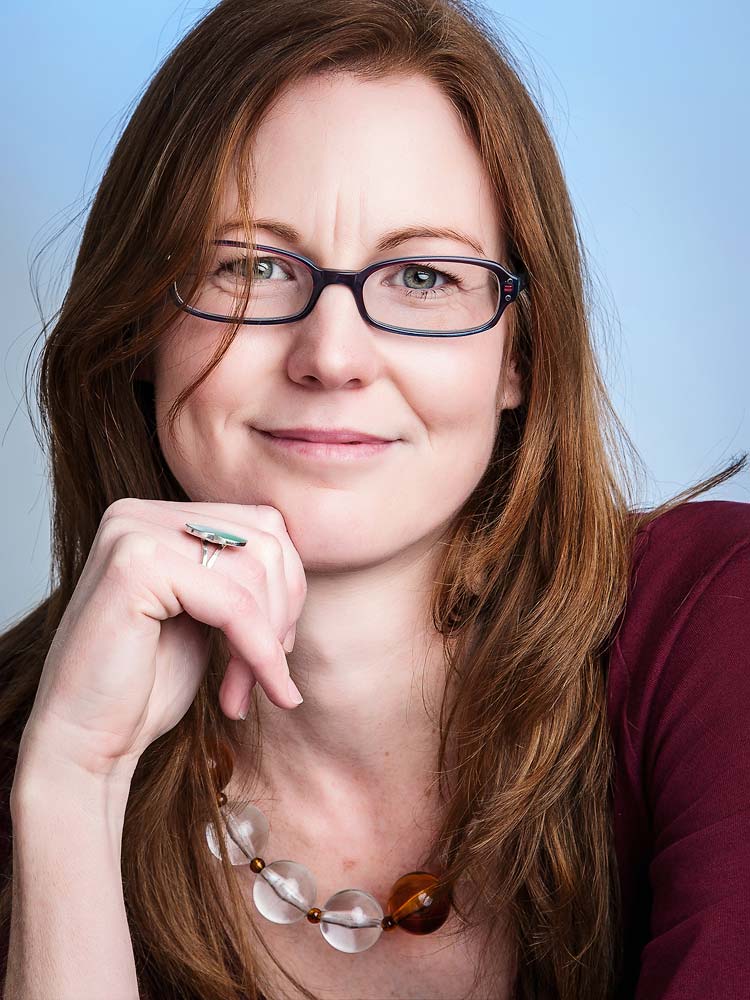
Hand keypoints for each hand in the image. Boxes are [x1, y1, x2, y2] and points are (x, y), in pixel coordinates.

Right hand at [17, 498, 306, 780]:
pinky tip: (244, 696)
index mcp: (157, 516)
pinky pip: (234, 605)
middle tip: (267, 674)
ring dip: (267, 642)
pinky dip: (256, 653)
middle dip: (283, 614)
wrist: (81, 743)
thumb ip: (241, 575)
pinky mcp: (135, 565)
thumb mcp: (204, 615)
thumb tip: (301, 553)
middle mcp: (139, 512)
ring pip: (256, 571)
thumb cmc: (144, 686)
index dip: (287, 589)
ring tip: (245, 690)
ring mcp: (132, 531)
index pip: (263, 524)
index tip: (275, 648)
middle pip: (267, 540)